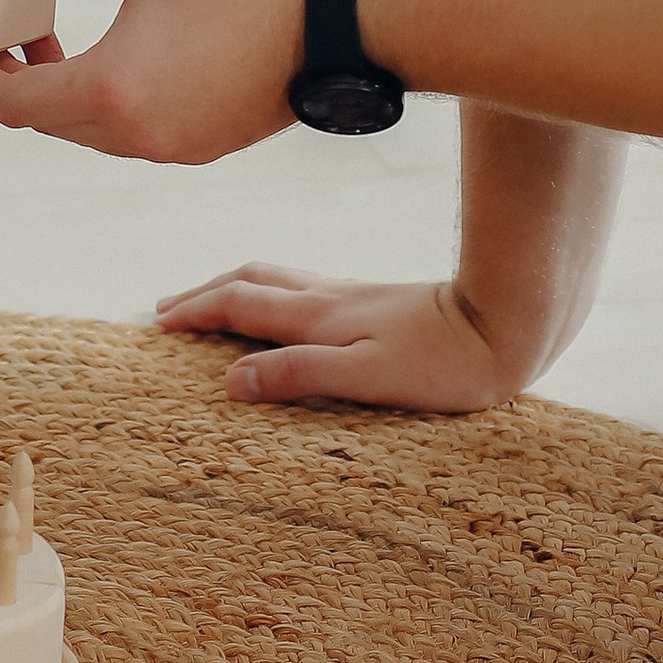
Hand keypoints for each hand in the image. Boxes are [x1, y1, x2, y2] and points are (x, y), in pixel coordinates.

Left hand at [0, 0, 306, 160]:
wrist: (343, 25)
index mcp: (110, 91)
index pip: (9, 99)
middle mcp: (133, 136)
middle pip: (40, 119)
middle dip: (8, 77)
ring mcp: (169, 148)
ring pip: (84, 129)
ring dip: (57, 89)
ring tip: (48, 34)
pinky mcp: (199, 145)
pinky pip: (127, 131)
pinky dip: (102, 99)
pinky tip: (111, 52)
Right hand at [155, 267, 526, 409]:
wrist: (506, 325)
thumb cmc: (442, 363)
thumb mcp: (365, 378)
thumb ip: (297, 375)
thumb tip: (229, 382)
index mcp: (318, 317)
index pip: (238, 307)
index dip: (193, 312)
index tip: (156, 323)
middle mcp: (328, 299)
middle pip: (249, 282)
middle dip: (204, 293)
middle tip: (166, 308)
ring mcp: (352, 296)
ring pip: (277, 280)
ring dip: (234, 288)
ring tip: (211, 301)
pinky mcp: (375, 302)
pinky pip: (303, 288)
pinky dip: (272, 293)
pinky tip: (286, 308)